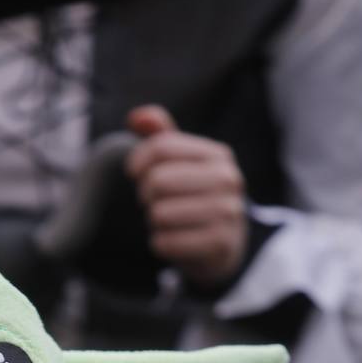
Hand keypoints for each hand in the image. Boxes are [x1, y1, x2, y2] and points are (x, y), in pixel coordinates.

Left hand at [125, 105, 248, 286]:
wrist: (224, 245)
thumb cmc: (195, 198)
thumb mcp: (182, 164)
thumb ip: (160, 137)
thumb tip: (136, 117)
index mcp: (217, 155)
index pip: (161, 147)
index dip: (137, 161)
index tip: (134, 173)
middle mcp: (227, 180)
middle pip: (157, 181)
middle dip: (146, 195)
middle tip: (154, 202)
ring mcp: (227, 213)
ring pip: (159, 214)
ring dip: (154, 221)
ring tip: (168, 222)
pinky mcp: (218, 244)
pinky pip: (166, 242)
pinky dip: (160, 244)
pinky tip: (173, 241)